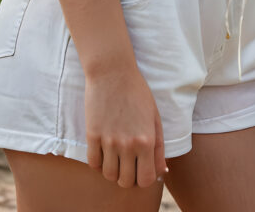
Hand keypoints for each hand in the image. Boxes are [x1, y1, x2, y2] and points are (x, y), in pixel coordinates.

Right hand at [85, 67, 167, 187]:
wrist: (113, 71)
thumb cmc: (137, 92)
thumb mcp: (154, 117)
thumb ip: (159, 147)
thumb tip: (161, 172)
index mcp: (147, 141)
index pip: (145, 180)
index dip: (143, 178)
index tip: (140, 169)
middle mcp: (128, 145)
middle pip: (125, 181)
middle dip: (127, 177)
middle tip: (127, 164)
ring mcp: (108, 141)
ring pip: (109, 175)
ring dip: (112, 170)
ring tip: (115, 158)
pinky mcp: (92, 135)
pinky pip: (93, 163)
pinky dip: (98, 162)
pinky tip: (102, 152)